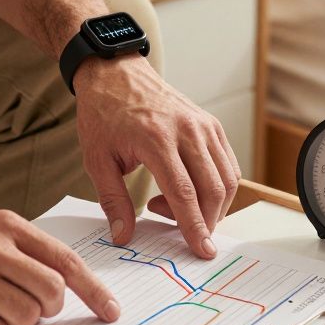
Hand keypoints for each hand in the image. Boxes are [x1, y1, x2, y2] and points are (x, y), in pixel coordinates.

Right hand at [0, 203, 119, 324]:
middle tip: (31, 306)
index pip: (65, 261)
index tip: (110, 310)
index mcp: (7, 226)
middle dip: (49, 309)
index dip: (94, 290)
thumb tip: (61, 282)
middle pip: (52, 293)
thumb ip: (22, 248)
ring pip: (26, 316)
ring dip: (18, 321)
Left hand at [74, 56, 241, 258]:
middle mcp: (187, 130)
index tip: (202, 251)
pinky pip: (227, 164)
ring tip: (176, 210)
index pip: (184, 193)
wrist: (115, 73)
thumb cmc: (103, 114)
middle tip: (188, 238)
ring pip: (227, 178)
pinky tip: (188, 191)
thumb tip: (123, 236)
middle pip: (213, 189)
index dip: (194, 226)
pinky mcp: (211, 124)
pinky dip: (218, 187)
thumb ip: (112, 200)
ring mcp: (204, 125)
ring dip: (213, 206)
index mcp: (157, 139)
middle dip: (207, 222)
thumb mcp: (97, 159)